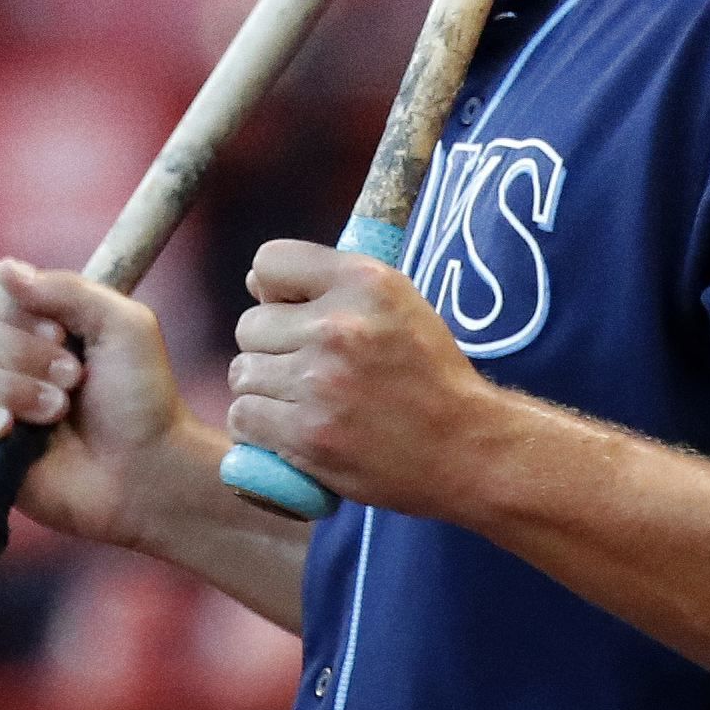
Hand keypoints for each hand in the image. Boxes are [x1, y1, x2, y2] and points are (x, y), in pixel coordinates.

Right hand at [0, 261, 211, 557]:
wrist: (145, 469)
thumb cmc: (142, 397)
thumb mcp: (122, 324)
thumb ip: (67, 289)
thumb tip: (5, 273)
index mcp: (41, 321)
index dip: (16, 303)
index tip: (61, 329)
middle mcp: (9, 357)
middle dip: (26, 354)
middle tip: (74, 378)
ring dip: (16, 390)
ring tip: (59, 411)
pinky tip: (9, 430)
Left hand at [226, 239, 498, 519]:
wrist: (466, 447)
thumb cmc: (429, 375)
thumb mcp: (398, 303)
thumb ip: (334, 285)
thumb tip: (254, 286)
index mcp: (365, 282)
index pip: (269, 262)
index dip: (274, 291)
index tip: (293, 314)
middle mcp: (338, 326)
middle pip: (250, 325)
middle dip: (271, 348)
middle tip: (307, 370)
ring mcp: (319, 382)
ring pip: (243, 373)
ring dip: (264, 390)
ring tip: (301, 402)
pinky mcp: (307, 435)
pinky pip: (243, 418)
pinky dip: (258, 427)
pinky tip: (289, 430)